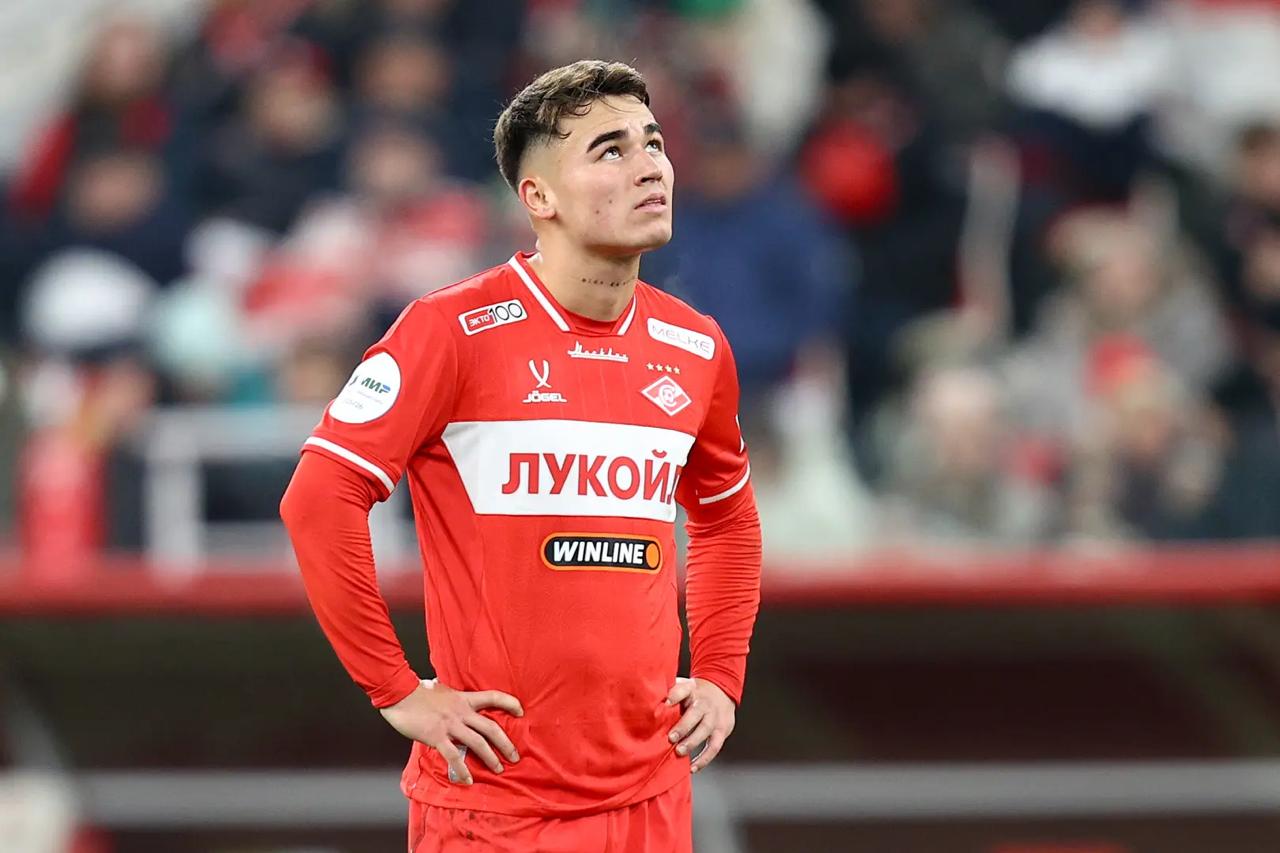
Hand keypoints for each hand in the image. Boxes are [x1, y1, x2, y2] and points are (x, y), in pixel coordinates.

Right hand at [380, 679, 522, 784]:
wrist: (399, 693)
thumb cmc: (418, 693)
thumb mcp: (442, 692)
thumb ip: (453, 700)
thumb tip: (456, 705)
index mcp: (463, 699)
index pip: (493, 697)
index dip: (509, 703)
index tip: (521, 711)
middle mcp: (461, 712)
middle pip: (490, 727)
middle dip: (505, 743)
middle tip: (514, 757)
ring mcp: (450, 725)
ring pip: (477, 742)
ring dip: (490, 757)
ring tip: (498, 769)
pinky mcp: (437, 736)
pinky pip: (454, 755)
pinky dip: (462, 769)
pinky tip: (468, 780)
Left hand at [663, 677, 735, 773]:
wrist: (722, 691)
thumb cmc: (695, 693)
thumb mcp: (683, 687)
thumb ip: (669, 694)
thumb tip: (647, 703)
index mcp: (692, 690)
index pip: (684, 689)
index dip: (675, 695)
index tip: (665, 703)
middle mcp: (705, 703)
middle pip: (696, 713)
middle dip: (683, 726)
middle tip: (671, 738)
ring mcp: (715, 717)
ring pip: (706, 730)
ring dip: (692, 742)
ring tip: (679, 752)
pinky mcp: (722, 731)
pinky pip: (714, 747)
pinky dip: (704, 759)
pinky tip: (692, 768)